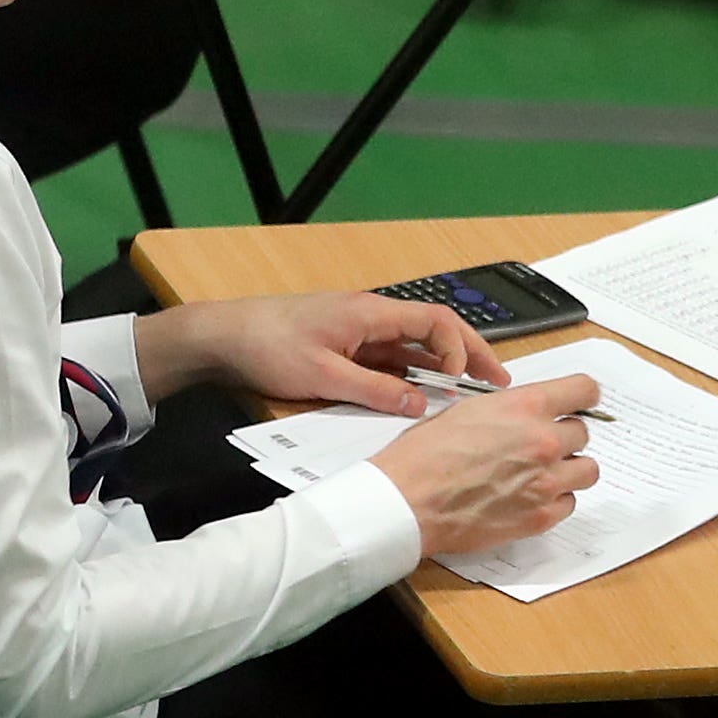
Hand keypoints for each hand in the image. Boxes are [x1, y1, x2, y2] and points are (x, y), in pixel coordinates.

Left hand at [139, 288, 507, 413]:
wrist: (221, 337)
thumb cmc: (267, 346)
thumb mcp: (323, 376)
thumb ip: (374, 391)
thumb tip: (421, 404)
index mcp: (370, 313)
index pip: (436, 321)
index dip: (461, 349)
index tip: (468, 382)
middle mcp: (369, 317)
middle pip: (431, 332)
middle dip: (466, 356)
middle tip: (496, 384)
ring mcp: (356, 332)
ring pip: (410, 349)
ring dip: (438, 370)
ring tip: (466, 398)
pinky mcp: (342, 347)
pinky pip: (386, 361)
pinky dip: (407, 378)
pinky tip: (418, 401)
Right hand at [370, 375, 602, 554]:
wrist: (408, 501)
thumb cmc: (423, 456)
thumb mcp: (464, 411)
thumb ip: (507, 410)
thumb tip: (525, 415)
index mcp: (523, 407)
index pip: (584, 390)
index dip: (582, 396)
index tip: (579, 402)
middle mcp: (543, 441)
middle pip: (583, 432)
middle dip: (562, 436)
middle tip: (537, 445)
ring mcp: (547, 481)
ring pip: (587, 469)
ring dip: (568, 468)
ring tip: (539, 472)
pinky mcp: (542, 516)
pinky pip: (570, 503)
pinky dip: (555, 499)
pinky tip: (528, 496)